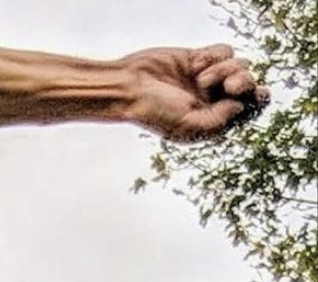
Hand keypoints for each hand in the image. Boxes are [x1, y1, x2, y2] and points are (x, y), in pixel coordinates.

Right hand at [120, 45, 269, 141]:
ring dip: (224, 69)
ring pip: (239, 65)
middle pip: (249, 85)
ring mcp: (209, 79)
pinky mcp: (202, 58)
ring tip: (201, 77)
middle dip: (244, 82)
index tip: (256, 95)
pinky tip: (195, 65)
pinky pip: (225, 51)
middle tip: (230, 85)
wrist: (131, 86)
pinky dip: (213, 56)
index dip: (255, 101)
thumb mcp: (189, 125)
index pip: (247, 110)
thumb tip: (242, 105)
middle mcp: (214, 100)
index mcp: (213, 122)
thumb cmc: (154, 112)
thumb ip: (220, 120)